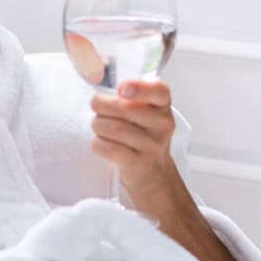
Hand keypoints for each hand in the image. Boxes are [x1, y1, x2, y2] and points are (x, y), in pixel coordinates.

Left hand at [90, 78, 182, 205]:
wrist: (154, 173)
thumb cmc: (141, 136)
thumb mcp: (144, 113)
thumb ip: (128, 97)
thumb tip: (97, 87)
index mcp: (163, 106)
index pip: (159, 91)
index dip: (139, 87)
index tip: (121, 89)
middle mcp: (162, 125)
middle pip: (125, 108)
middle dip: (102, 106)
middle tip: (98, 111)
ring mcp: (152, 146)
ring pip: (114, 128)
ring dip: (98, 126)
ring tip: (100, 128)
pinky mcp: (139, 164)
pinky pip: (109, 148)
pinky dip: (98, 144)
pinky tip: (102, 143)